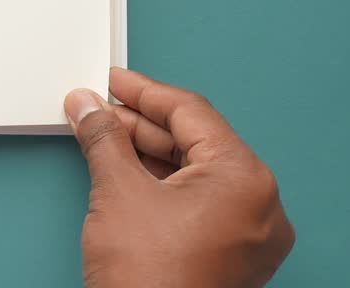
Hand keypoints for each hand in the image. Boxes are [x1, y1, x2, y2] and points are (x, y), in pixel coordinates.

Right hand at [65, 68, 293, 287]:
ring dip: (148, 154)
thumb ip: (104, 138)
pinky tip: (126, 173)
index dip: (143, 91)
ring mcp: (250, 233)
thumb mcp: (117, 192)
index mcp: (245, 178)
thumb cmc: (150, 282)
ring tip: (103, 139)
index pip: (191, 112)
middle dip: (140, 125)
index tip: (113, 81)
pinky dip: (163, 185)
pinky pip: (200, 202)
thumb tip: (90, 108)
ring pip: (196, 172)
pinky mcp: (234, 255)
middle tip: (97, 110)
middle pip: (195, 141)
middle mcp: (260, 204)